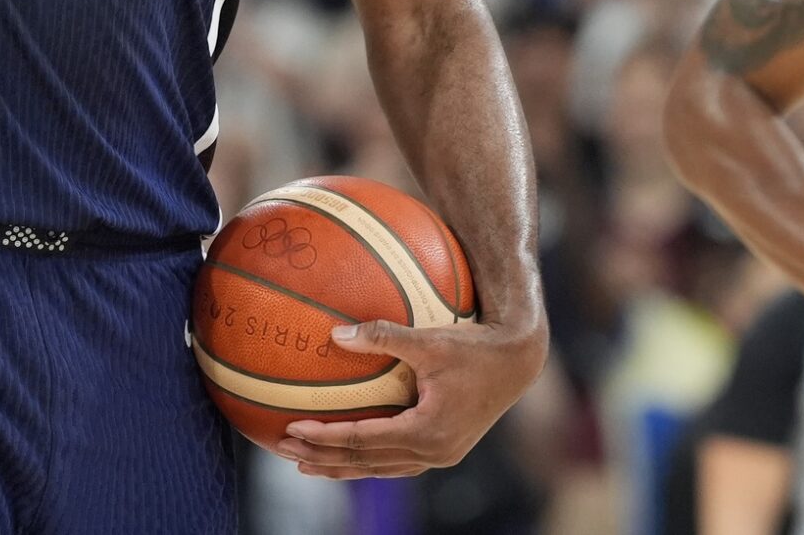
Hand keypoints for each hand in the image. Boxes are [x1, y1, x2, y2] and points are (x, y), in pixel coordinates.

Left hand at [277, 318, 547, 478]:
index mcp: (425, 432)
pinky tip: (353, 453)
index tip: (290, 431)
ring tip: (309, 464)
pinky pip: (397, 462)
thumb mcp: (431, 339)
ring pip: (380, 468)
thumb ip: (383, 335)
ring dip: (342, 467)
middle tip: (284, 452)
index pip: (361, 441)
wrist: (520, 361)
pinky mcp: (445, 449)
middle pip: (365, 463)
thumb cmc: (477, 346)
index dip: (323, 439)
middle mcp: (432, 453)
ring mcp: (440, 455)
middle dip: (323, 460)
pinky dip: (369, 460)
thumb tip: (335, 334)